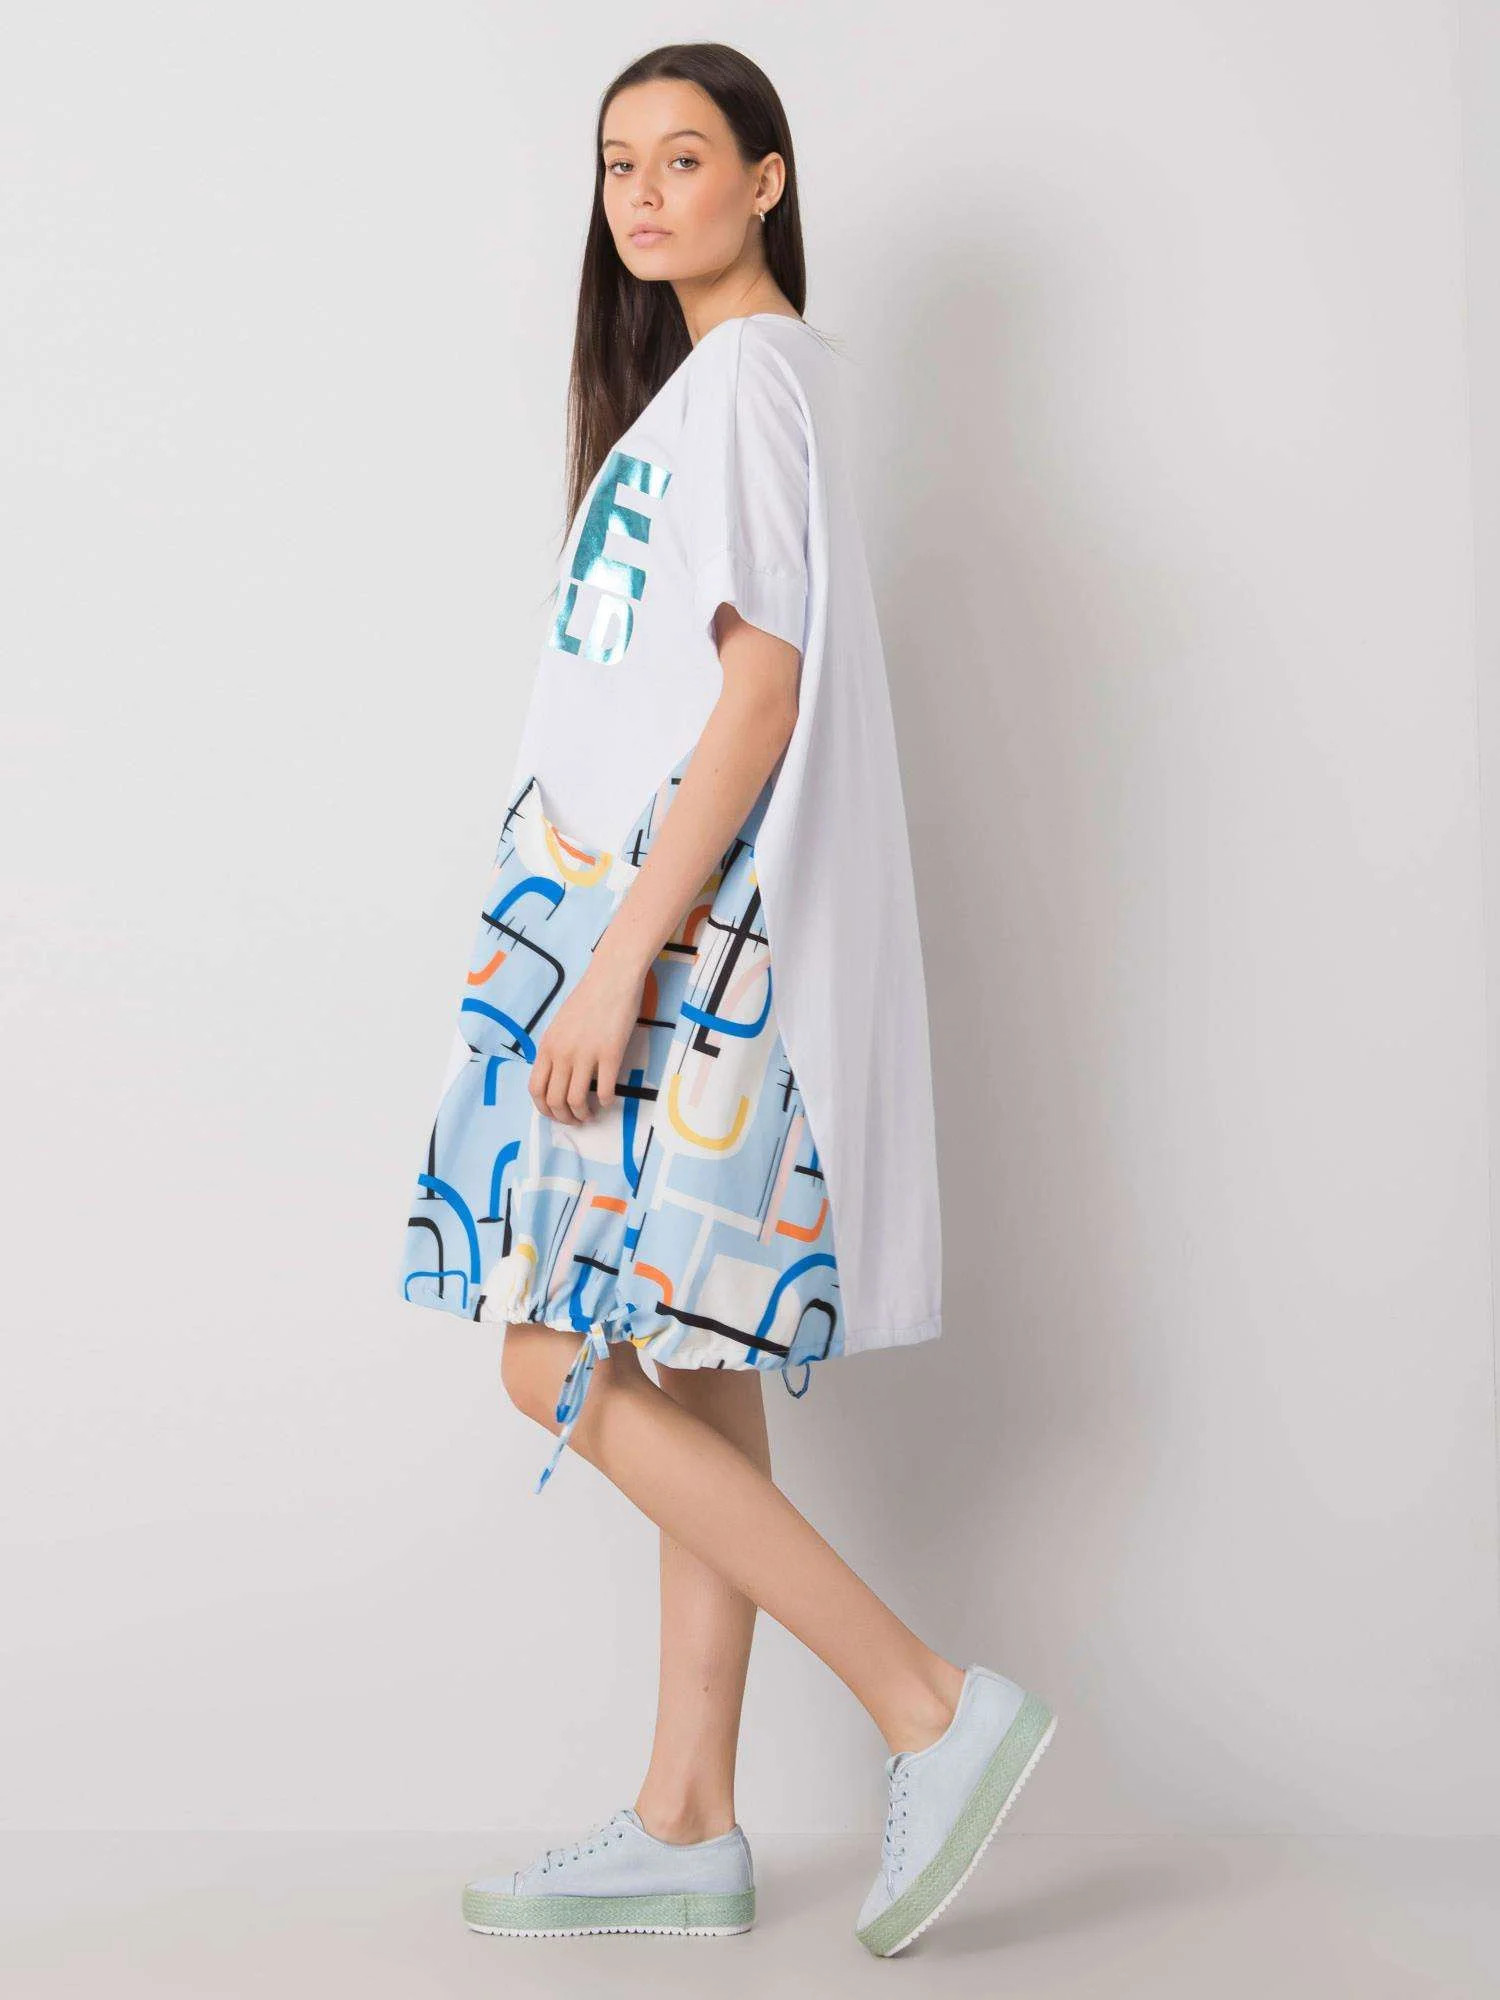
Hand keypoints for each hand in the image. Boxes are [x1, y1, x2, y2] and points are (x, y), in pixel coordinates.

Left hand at [528, 944, 646, 1125]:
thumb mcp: (560, 1025)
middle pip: (554, 1100)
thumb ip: (555, 1050)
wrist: (612, 977)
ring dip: (584, 1114)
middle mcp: (562, 1053)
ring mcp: (586, 1054)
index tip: (556, 1114)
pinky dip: (606, 1102)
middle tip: (576, 1120)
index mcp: (547, 1046)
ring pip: (577, 1101)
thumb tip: (557, 1076)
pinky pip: (605, 1090)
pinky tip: (610, 1100)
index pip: (535, 1089)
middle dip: (564, 1118)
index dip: (544, 1109)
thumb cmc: (588, 998)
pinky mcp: (610, 1054)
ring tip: (592, 1114)